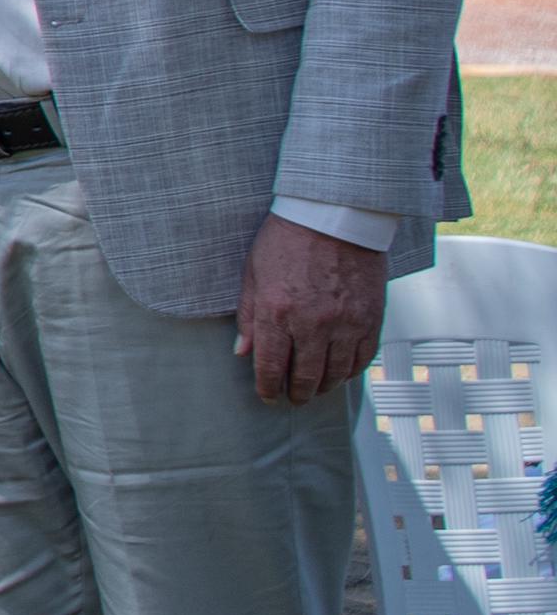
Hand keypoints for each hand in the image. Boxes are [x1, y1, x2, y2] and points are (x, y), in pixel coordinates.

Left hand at [233, 214, 384, 407]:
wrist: (333, 216)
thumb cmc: (287, 239)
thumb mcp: (253, 274)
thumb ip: (248, 316)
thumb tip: (243, 352)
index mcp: (277, 312)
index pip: (271, 366)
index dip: (268, 388)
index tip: (268, 396)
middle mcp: (313, 323)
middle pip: (306, 376)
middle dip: (297, 393)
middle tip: (293, 398)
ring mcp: (346, 323)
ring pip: (337, 373)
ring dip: (325, 387)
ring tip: (316, 390)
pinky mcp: (371, 319)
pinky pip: (363, 358)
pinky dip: (351, 371)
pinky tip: (342, 373)